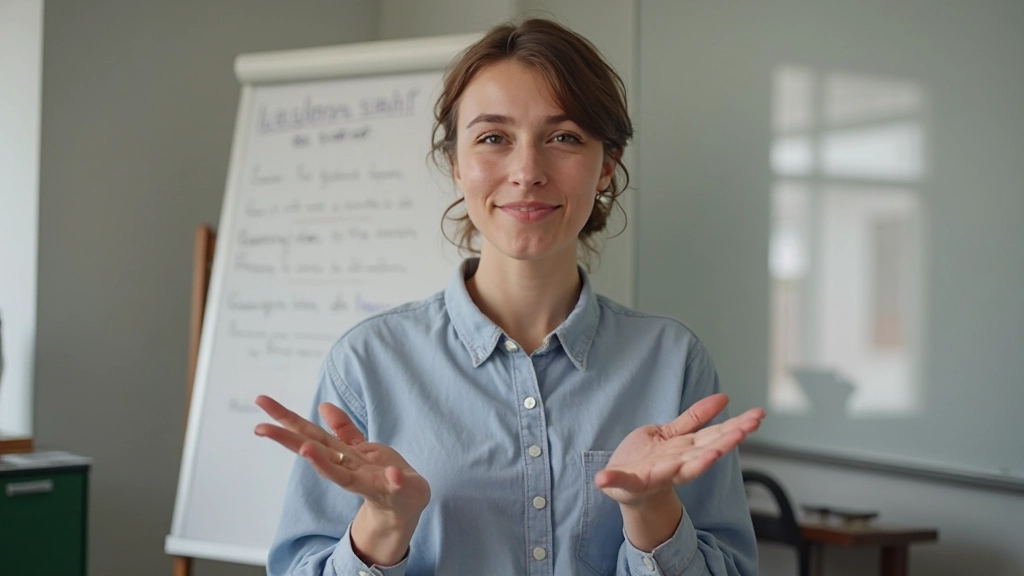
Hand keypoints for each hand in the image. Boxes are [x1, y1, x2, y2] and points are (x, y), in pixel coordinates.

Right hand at [253, 395, 430, 524]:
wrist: (406, 504)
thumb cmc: (381, 475)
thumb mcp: (361, 448)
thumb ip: (343, 430)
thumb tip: (323, 406)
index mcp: (340, 455)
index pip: (309, 433)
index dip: (286, 418)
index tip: (261, 400)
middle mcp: (347, 469)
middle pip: (314, 452)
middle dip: (288, 440)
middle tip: (260, 428)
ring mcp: (368, 482)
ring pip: (343, 475)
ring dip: (323, 464)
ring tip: (305, 449)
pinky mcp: (394, 489)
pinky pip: (394, 484)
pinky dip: (393, 479)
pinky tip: (392, 472)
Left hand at [595, 393, 763, 506]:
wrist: (625, 484)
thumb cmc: (649, 458)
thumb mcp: (673, 433)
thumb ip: (696, 419)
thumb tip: (724, 398)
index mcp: (687, 451)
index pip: (715, 437)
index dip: (735, 429)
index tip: (753, 420)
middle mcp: (678, 465)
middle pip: (707, 453)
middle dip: (727, 443)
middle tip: (746, 430)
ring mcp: (657, 475)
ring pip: (680, 470)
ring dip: (698, 463)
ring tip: (714, 454)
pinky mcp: (632, 484)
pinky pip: (625, 482)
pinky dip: (614, 481)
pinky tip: (604, 478)